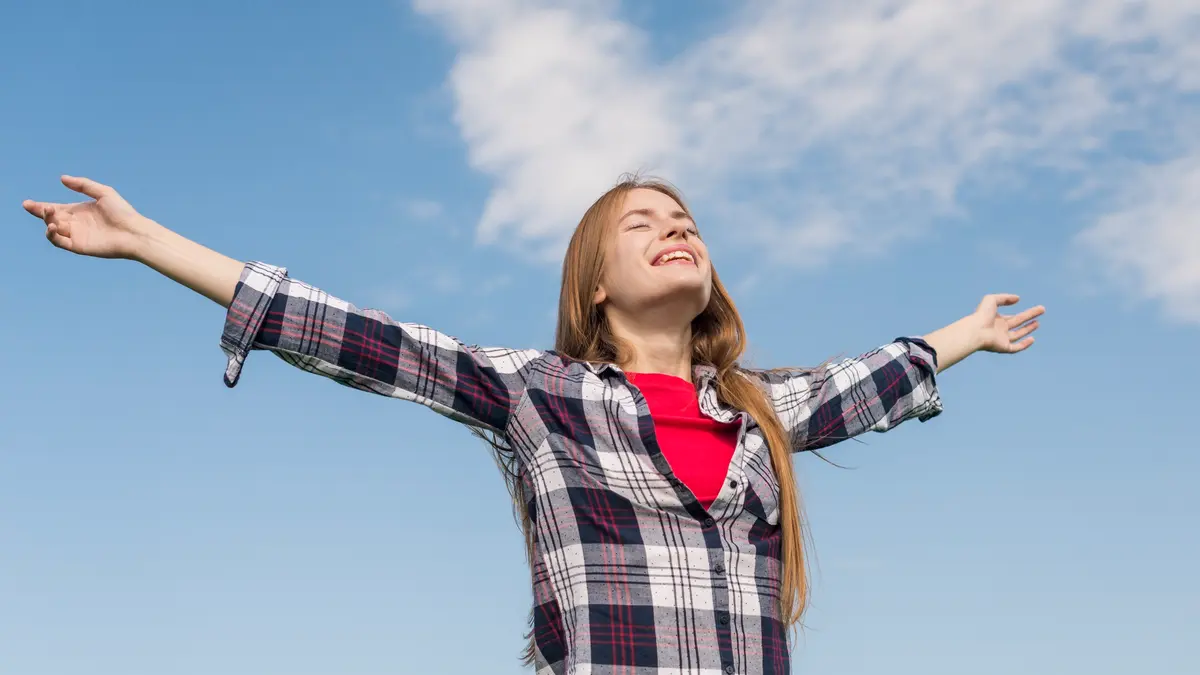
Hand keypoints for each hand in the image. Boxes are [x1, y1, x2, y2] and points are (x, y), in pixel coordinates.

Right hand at [22, 175, 155, 259]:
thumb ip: (83, 185)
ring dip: (47, 221)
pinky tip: (52, 226)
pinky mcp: (79, 246)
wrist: (134, 232)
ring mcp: (77, 235)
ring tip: (49, 214)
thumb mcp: (103, 192)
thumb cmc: (123, 212)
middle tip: (31, 206)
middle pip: (51, 218)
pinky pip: (60, 242)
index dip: (41, 206)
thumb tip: (62, 178)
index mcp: (80, 211)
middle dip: (40, 212)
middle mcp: (76, 223)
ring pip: (53, 229)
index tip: (28, 203)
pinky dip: (52, 235)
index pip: (56, 208)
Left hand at [971, 294, 1043, 353]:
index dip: (1024, 314)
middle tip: (1042, 309)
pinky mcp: (1003, 347)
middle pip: (1018, 324)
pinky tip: (1032, 339)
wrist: (975, 330)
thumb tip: (1018, 299)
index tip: (1035, 310)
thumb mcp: (992, 300)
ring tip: (1038, 322)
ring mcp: (1002, 339)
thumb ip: (1005, 298)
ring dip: (1028, 329)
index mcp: (997, 320)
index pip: (1013, 318)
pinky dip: (1024, 345)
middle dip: (1030, 317)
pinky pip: (1016, 348)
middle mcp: (1000, 330)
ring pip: (1018, 335)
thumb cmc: (981, 315)